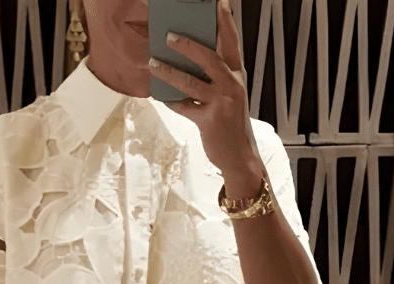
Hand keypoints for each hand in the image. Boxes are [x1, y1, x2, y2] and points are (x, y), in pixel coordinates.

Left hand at [147, 0, 261, 187]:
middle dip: (188, 44)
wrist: (241, 158)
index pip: (231, 42)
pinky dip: (170, 101)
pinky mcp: (209, 121)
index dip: (225, 21)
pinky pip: (183, 107)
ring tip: (153, 63)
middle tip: (169, 34)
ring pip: (190, 82)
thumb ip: (215, 77)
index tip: (218, 2)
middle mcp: (231, 85)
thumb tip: (189, 60)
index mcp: (237, 75)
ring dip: (169, 72)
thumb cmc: (231, 125)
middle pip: (208, 58)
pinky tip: (160, 96)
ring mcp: (221, 103)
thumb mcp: (230, 96)